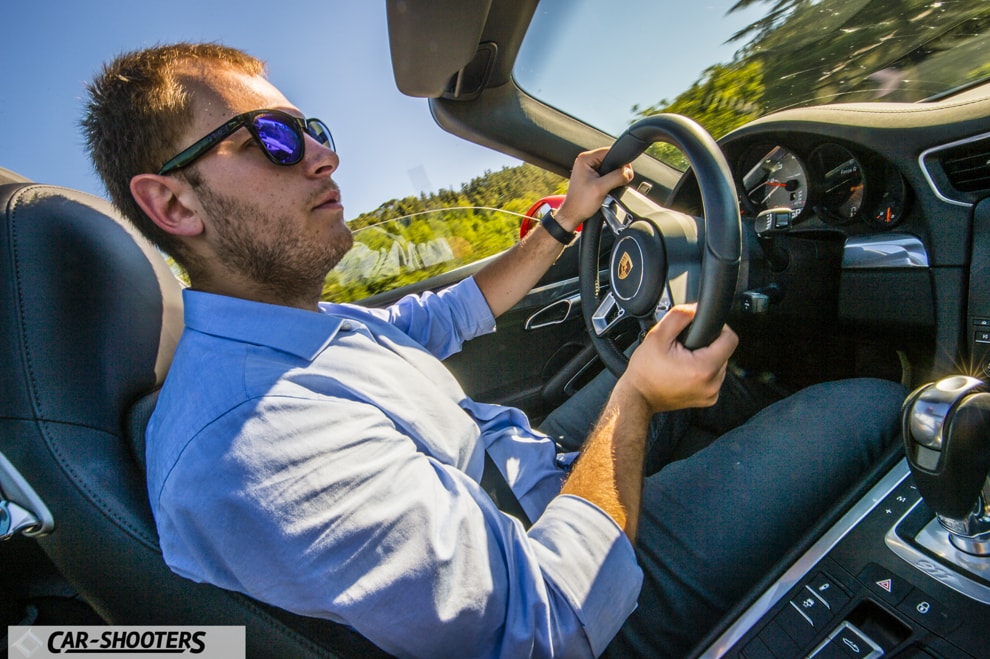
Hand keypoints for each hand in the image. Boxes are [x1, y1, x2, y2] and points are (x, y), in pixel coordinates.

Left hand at [554, 147, 633, 231]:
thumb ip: (616, 177)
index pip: (609, 151)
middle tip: (617, 183)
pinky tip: (608, 188)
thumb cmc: (580, 203)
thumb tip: (628, 172)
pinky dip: (610, 181)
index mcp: (585, 159)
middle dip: (617, 170)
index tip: (626, 172)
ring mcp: (588, 169)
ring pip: (609, 168)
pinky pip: (606, 175)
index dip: (621, 161)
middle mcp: (586, 162)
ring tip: (610, 187)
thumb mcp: (601, 188)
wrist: (573, 215)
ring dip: (614, 177)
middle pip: (611, 159)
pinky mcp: (591, 177)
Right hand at [615, 304, 737, 413]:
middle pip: (724, 351)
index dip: (718, 328)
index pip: (730, 339)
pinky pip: (713, 377)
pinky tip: (685, 370)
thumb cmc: (644, 372)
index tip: (702, 329)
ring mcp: (711, 394)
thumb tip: (695, 308)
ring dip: (706, 357)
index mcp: (704, 369)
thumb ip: (679, 316)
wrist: (638, 397)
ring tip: (684, 359)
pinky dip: (703, 370)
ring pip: (720, 364)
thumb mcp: (657, 336)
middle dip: (707, 344)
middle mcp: (712, 384)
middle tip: (685, 347)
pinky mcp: (708, 398)